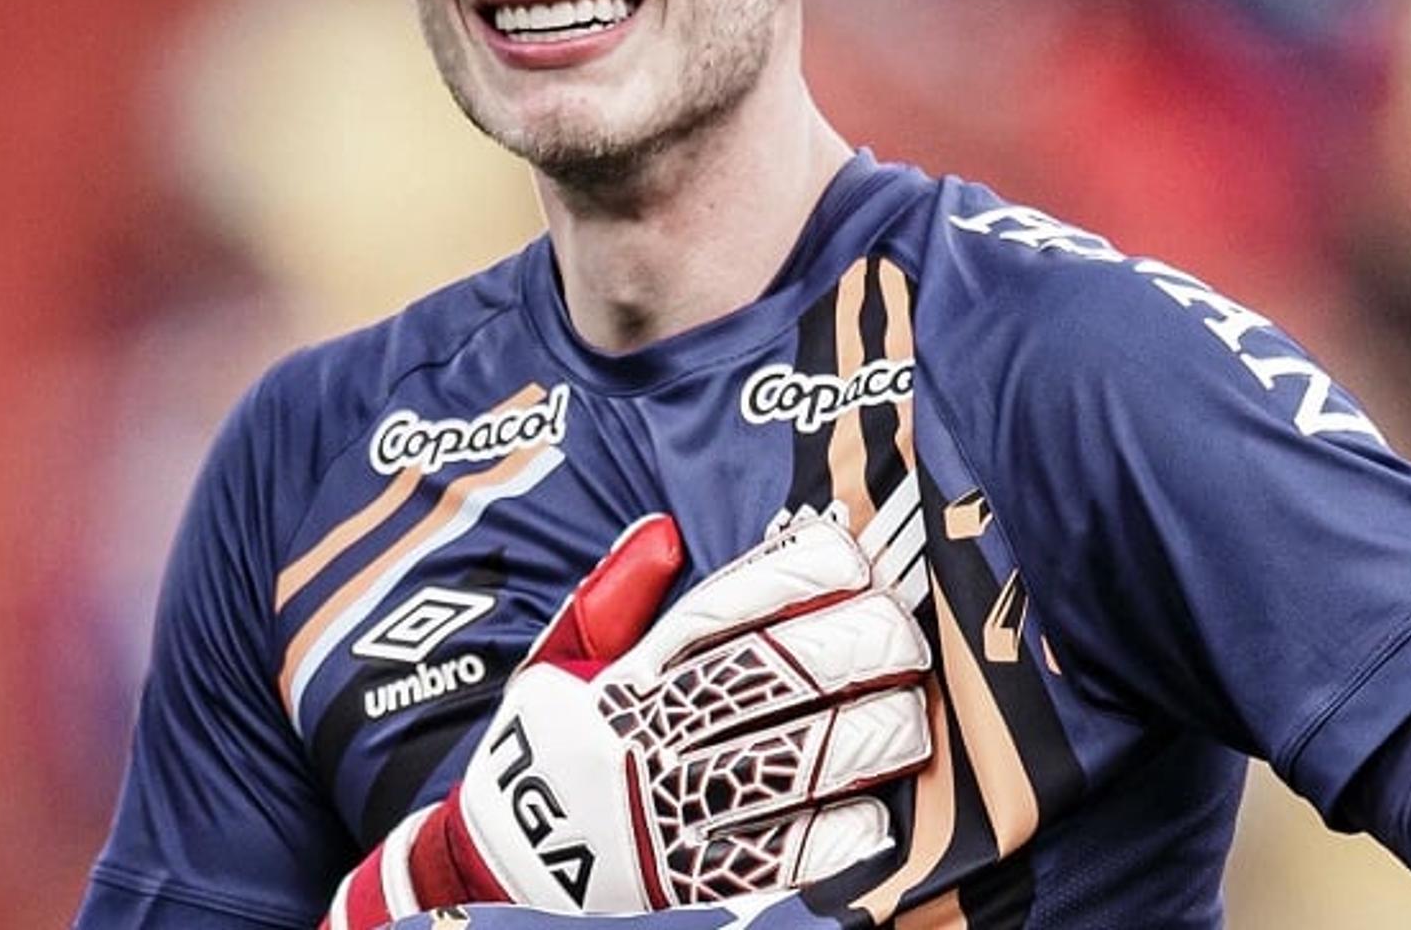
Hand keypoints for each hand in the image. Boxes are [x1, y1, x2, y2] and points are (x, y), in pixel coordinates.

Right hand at [325, 514, 932, 927]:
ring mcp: (667, 809)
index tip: (855, 559)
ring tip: (912, 717)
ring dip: (860, 737)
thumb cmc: (555, 731)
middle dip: (848, 649)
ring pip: (782, 764)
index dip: (796, 577)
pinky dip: (829, 839)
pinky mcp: (684, 878)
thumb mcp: (566, 652)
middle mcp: (648, 733)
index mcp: (628, 670)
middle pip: (766, 678)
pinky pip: (770, 859)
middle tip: (905, 637)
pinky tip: (877, 816)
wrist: (498, 847)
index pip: (721, 607)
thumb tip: (663, 532)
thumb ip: (616, 590)